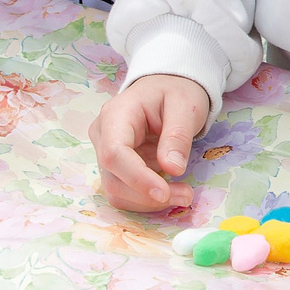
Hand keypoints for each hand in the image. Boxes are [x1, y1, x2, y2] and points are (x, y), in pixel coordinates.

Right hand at [89, 74, 212, 212]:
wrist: (168, 87)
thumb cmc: (175, 91)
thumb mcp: (186, 106)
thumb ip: (178, 136)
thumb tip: (172, 169)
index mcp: (116, 115)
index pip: (115, 154)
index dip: (137, 179)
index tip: (164, 193)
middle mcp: (103, 135)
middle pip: (113, 179)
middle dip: (148, 195)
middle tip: (186, 195)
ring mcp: (105, 152)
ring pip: (116, 191)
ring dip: (148, 202)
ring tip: (182, 194)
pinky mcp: (115, 167)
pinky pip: (124, 192)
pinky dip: (146, 199)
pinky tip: (169, 191)